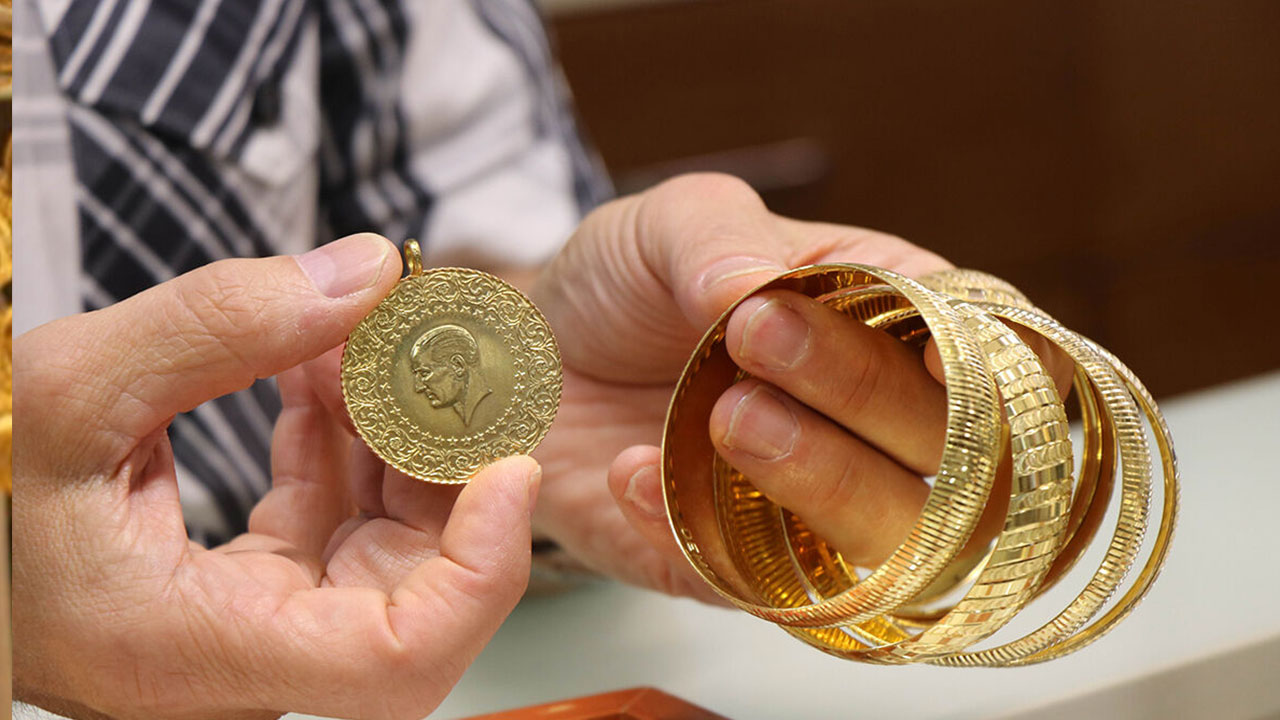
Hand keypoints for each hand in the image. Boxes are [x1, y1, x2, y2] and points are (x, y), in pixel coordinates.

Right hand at [14, 234, 541, 719]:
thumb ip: (222, 326)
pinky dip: (340, 437)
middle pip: (417, 585)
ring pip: (382, 540)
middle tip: (438, 355)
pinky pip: (333, 515)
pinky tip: (321, 364)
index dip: (482, 568)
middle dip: (440, 458)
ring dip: (390, 431)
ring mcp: (253, 624)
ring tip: (363, 334)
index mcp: (197, 651)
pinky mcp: (249, 586)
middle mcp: (244, 657)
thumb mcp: (69, 393)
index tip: (506, 465)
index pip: (400, 661)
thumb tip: (369, 274)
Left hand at [529, 173, 1069, 597]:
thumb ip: (718, 239)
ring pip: (884, 537)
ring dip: (819, 478)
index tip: (933, 353)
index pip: (991, 352)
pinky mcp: (735, 567)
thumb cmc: (624, 282)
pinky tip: (636, 472)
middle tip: (756, 334)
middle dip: (861, 392)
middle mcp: (872, 426)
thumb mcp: (667, 223)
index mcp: (888, 321)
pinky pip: (753, 584)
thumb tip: (762, 287)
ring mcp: (811, 506)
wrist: (523, 358)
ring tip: (726, 416)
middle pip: (946, 445)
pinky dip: (697, 534)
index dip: (991, 364)